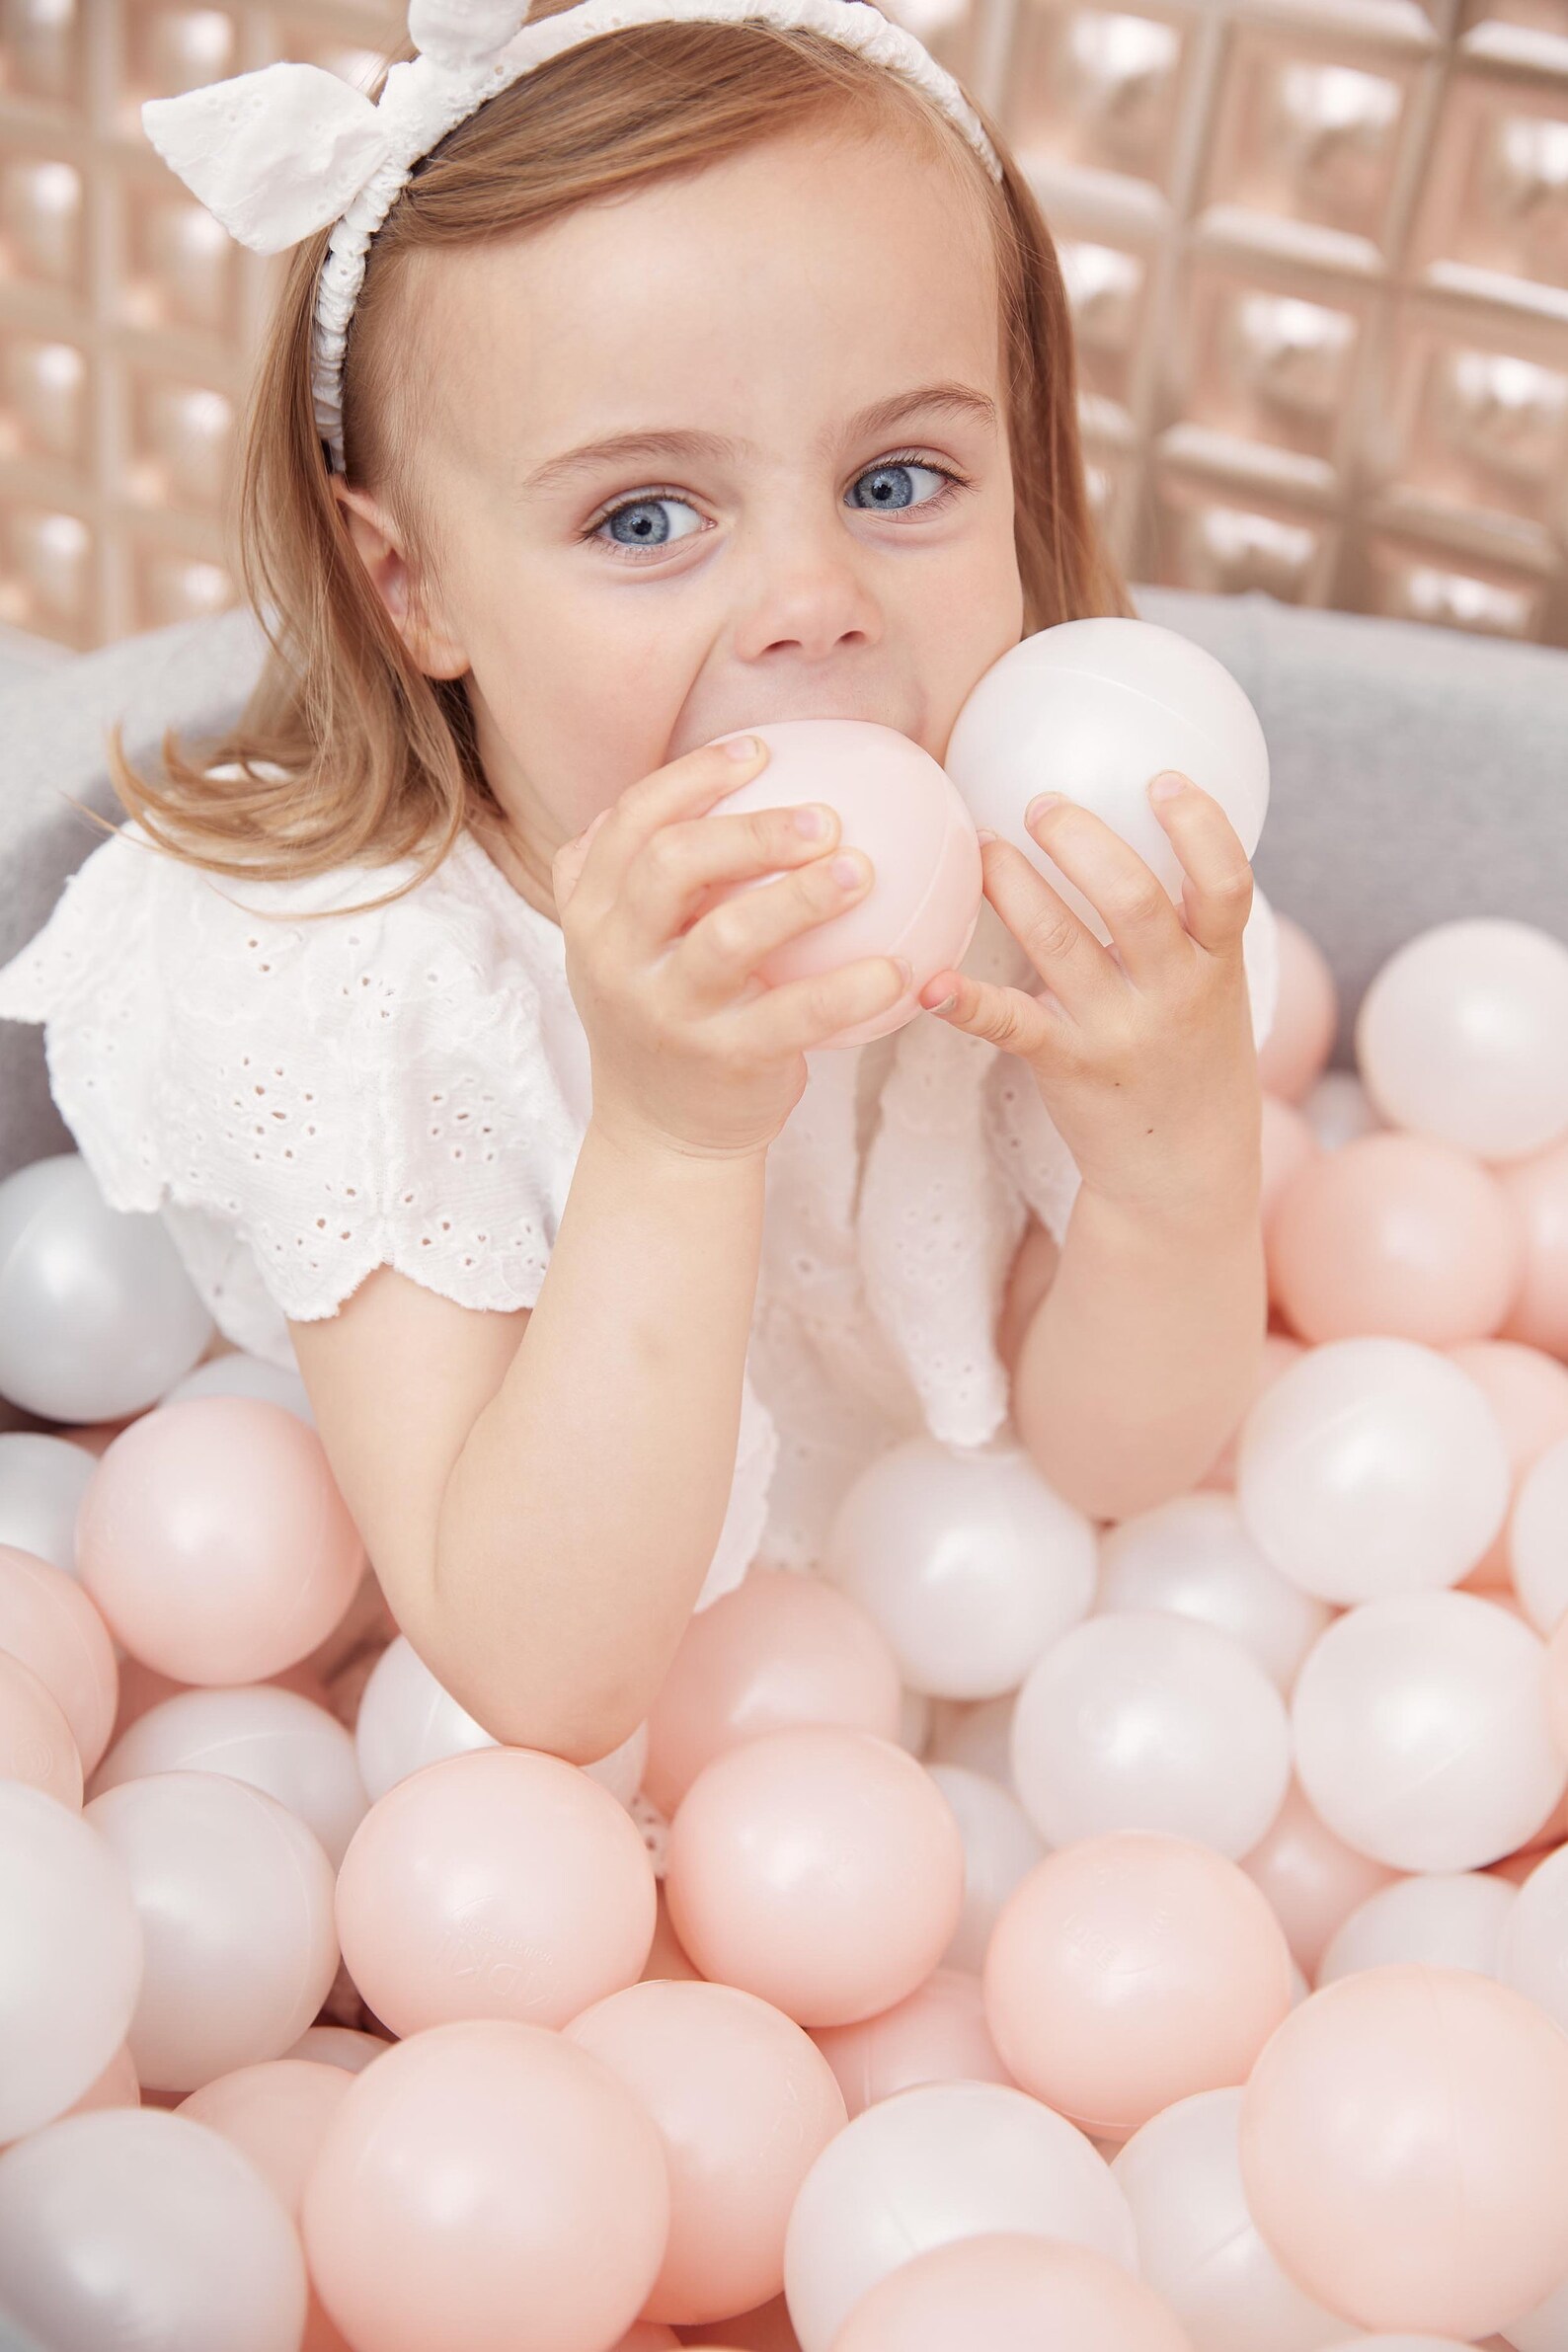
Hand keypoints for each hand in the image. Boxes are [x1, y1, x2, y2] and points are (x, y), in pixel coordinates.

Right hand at [552, 737, 909, 1161]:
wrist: (662, 1132)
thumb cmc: (669, 1011)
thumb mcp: (638, 942)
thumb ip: (658, 873)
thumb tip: (741, 773)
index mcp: (595, 913)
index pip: (630, 823)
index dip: (692, 778)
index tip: (761, 751)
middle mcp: (617, 957)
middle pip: (671, 865)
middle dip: (749, 830)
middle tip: (826, 817)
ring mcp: (665, 1010)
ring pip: (727, 938)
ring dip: (799, 898)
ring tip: (862, 873)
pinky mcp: (719, 1060)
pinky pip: (790, 1018)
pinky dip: (846, 991)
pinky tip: (897, 970)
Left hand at [918, 770, 1262, 1224]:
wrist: (1184, 1170)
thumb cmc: (1192, 1059)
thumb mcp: (1217, 989)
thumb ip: (1190, 923)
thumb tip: (1148, 826)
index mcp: (1218, 965)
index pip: (1228, 883)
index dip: (1199, 824)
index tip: (1159, 778)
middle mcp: (1175, 993)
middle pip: (1132, 899)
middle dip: (1080, 841)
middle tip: (1039, 804)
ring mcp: (1121, 1031)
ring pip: (1061, 942)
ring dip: (1014, 886)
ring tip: (985, 848)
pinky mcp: (1070, 1067)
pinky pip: (1013, 1025)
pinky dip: (969, 1003)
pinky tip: (930, 982)